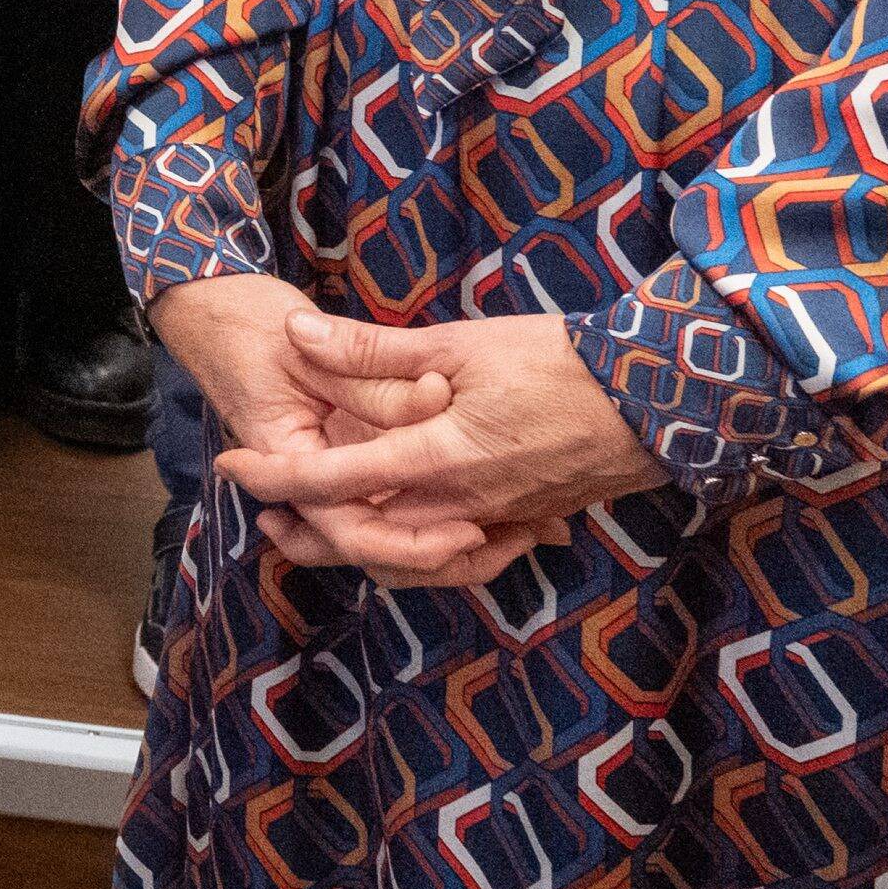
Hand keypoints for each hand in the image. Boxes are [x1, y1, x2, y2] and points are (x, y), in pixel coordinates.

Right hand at [149, 274, 486, 580]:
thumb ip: (371, 376)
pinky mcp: (355, 459)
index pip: (352, 532)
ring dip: (458, 545)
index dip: (411, 544)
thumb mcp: (306, 347)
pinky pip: (401, 500)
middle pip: (381, 551)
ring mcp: (336, 473)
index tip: (469, 531)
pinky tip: (505, 507)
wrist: (216, 311)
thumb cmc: (248, 326)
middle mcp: (316, 483)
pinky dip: (448, 508)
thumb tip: (438, 394)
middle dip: (449, 560)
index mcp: (294, 464)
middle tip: (515, 542)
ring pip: (396, 533)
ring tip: (526, 533)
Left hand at [214, 309, 665, 582]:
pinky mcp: (520, 520)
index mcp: (437, 461)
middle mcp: (460, 506)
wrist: (659, 401)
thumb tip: (297, 336)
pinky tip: (396, 515)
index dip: (272, 475)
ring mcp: (493, 520)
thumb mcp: (459, 344)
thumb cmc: (560, 364)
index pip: (332, 480)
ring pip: (406, 552)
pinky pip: (451, 550)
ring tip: (311, 514)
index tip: (228, 464)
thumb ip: (373, 350)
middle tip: (258, 505)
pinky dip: (411, 544)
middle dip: (302, 525)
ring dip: (353, 538)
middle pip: (361, 536)